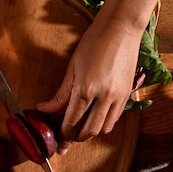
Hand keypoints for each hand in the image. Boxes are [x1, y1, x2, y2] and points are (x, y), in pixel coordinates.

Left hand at [37, 16, 141, 154]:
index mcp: (85, 89)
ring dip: (90, 134)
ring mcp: (118, 97)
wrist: (121, 28)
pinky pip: (115, 119)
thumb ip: (61, 94)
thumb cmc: (95, 42)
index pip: (71, 122)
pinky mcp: (127, 95)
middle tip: (66, 141)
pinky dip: (104, 124)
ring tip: (80, 131)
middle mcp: (103, 97)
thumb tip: (45, 109)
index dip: (63, 136)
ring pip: (103, 129)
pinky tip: (95, 120)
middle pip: (88, 131)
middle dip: (75, 139)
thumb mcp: (72, 67)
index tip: (58, 143)